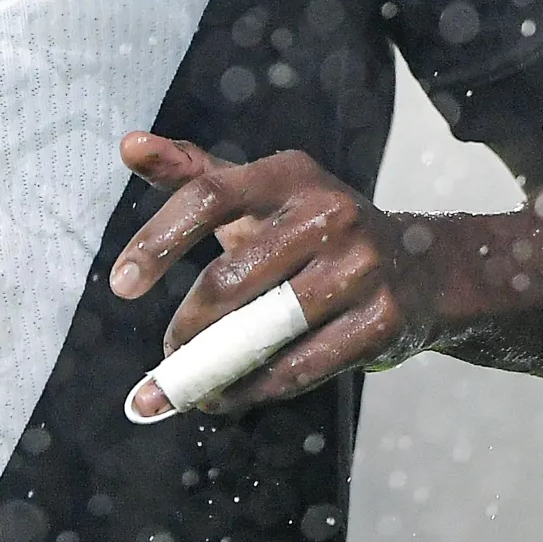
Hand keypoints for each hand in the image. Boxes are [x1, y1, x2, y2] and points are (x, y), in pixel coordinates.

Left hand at [110, 133, 435, 417]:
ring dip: (216, 367)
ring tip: (188, 383)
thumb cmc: (315, 229)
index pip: (208, 196)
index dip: (158, 240)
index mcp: (287, 175)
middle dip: (187, 327)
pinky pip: (302, 365)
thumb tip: (129, 145)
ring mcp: (360, 267)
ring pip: (265, 328)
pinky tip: (228, 396)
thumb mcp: (260, 192)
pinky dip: (255, 388)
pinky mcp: (382, 320)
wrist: (423, 266)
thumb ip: (191, 173)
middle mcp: (329, 213)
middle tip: (165, 354)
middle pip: (231, 277)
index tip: (120, 285)